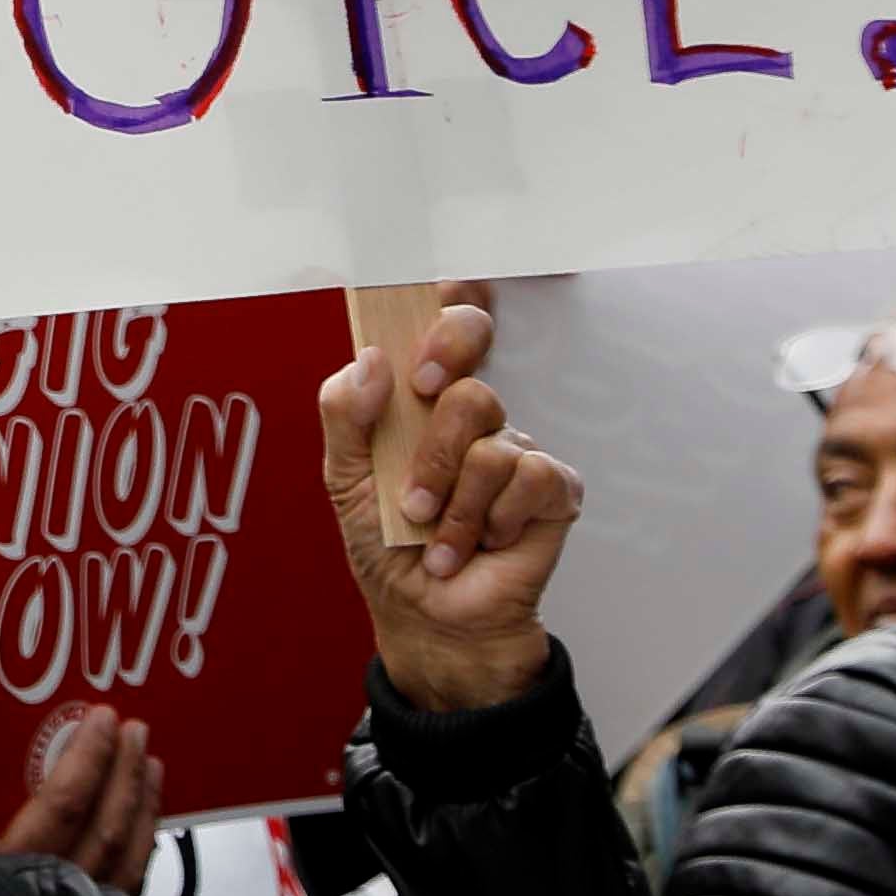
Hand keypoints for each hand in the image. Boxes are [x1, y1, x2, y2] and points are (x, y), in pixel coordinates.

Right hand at [0, 707, 162, 894]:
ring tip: (152, 766)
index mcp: (17, 871)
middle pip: (108, 826)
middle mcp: (61, 894)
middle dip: (125, 772)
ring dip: (143, 806)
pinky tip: (144, 828)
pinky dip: (142, 848)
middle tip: (134, 730)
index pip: (64, 804)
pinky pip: (131, 884)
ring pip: (130, 857)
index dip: (88, 758)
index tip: (100, 719)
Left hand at [317, 295, 572, 716]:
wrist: (426, 616)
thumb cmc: (385, 548)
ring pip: (487, 426)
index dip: (450, 293)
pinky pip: (528, 474)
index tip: (435, 279)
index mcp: (420, 401)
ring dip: (449, 494)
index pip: (445, 323)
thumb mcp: (344, 480)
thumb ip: (346, 414)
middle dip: (437, 383)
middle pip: (468, 350)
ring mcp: (514, 448)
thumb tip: (370, 360)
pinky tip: (480, 544)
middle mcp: (470, 415)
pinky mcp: (551, 489)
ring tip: (434, 532)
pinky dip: (490, 519)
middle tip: (421, 407)